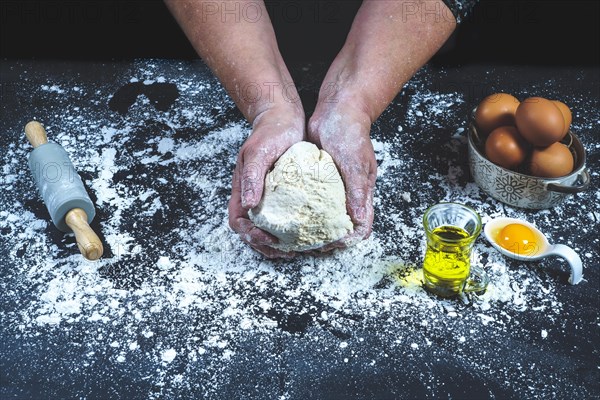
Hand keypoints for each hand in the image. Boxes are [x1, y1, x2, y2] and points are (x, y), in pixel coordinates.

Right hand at [228, 106, 304, 257]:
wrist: (284, 118)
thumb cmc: (269, 132)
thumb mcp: (258, 152)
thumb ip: (251, 177)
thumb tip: (249, 204)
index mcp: (243, 190)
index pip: (238, 220)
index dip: (249, 234)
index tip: (268, 238)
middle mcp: (254, 196)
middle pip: (252, 231)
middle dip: (266, 246)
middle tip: (286, 252)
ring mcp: (270, 197)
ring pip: (269, 228)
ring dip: (279, 243)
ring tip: (296, 249)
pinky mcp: (287, 195)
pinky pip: (286, 218)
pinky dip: (293, 230)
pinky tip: (308, 232)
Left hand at [307, 99, 376, 249]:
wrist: (336, 108)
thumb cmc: (350, 132)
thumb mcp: (354, 162)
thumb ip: (358, 190)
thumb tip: (359, 218)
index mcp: (363, 191)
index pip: (362, 224)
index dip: (350, 238)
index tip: (332, 244)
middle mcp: (349, 191)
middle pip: (343, 223)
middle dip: (329, 236)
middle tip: (310, 242)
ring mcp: (333, 185)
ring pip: (326, 212)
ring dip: (315, 223)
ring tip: (298, 232)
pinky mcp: (318, 177)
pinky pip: (312, 197)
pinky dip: (304, 206)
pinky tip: (291, 210)